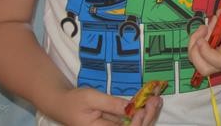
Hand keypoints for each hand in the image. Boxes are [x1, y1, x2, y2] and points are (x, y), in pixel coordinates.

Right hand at [47, 86, 161, 125]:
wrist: (62, 103)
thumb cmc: (74, 101)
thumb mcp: (91, 98)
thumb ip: (111, 104)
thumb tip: (130, 107)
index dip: (137, 123)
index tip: (142, 109)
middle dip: (148, 116)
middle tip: (156, 99)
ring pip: (136, 125)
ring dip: (149, 113)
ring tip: (158, 98)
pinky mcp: (116, 122)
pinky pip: (132, 119)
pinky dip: (143, 110)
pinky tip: (151, 100)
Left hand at [188, 9, 220, 74]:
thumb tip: (217, 13)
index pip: (213, 60)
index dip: (203, 48)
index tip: (205, 31)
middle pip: (202, 68)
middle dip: (193, 51)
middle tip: (200, 32)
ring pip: (203, 65)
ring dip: (198, 49)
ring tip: (206, 30)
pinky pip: (209, 60)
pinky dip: (205, 48)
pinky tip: (213, 33)